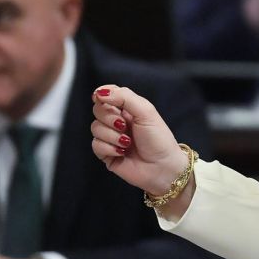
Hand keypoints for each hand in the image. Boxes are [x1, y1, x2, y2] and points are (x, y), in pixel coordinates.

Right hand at [91, 85, 190, 208]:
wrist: (162, 167)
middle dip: (109, 117)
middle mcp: (118, 121)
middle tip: (124, 125)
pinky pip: (95, 145)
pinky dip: (108, 148)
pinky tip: (122, 152)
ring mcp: (111, 138)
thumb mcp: (146, 112)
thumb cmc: (159, 139)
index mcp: (129, 109)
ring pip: (95, 128)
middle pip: (97, 110)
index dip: (102, 94)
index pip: (108, 94)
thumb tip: (100, 92)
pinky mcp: (107, 154)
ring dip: (111, 135)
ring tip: (127, 142)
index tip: (101, 97)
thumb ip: (124, 98)